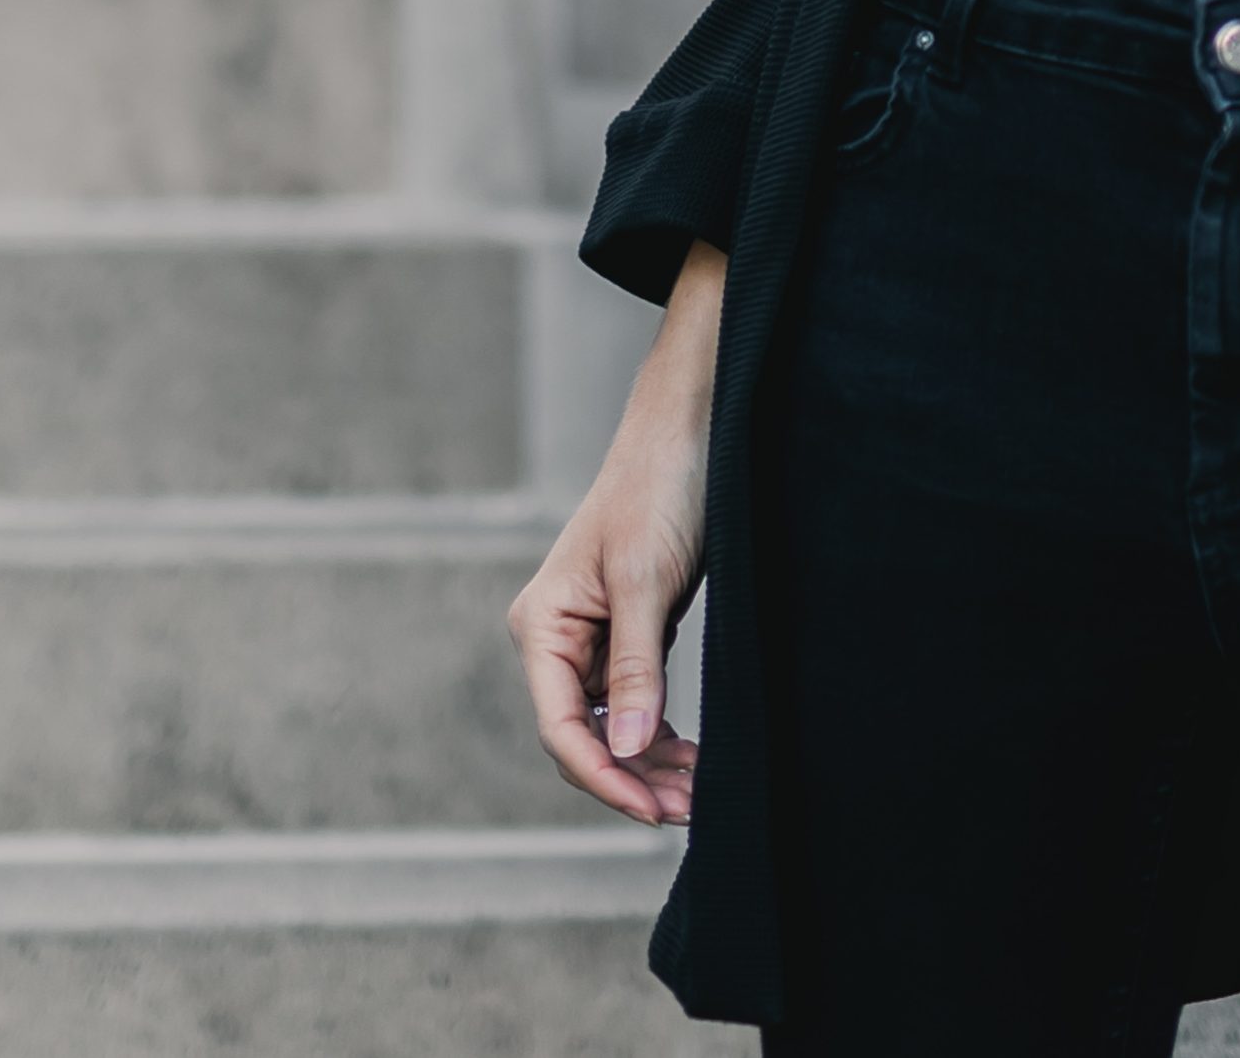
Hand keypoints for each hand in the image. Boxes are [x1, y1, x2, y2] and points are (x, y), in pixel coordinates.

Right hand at [504, 242, 723, 825]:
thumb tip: (630, 750)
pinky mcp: (627, 634)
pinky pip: (634, 704)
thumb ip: (636, 666)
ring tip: (697, 795)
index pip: (563, 727)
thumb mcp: (647, 580)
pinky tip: (690, 758)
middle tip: (689, 811)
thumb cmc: (660, 489)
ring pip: (611, 728)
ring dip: (649, 765)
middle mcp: (558, 639)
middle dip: (630, 780)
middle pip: (583, 737)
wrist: (689, 428)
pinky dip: (659, 736)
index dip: (604, 778)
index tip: (653, 810)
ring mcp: (592, 640)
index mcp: (543, 624)